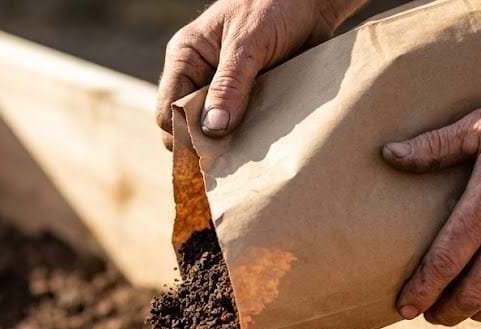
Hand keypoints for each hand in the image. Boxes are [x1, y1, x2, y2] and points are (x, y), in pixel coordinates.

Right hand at [156, 0, 344, 149]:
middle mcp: (199, 77)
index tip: (207, 154)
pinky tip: (262, 144)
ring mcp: (223, 90)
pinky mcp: (248, 99)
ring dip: (231, 144)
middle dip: (206, 145)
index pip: (167, 111)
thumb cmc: (274, 5)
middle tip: (230, 160)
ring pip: (215, 132)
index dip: (182, 135)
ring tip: (248, 153)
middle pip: (188, 127)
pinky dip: (250, 138)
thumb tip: (213, 129)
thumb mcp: (248, 43)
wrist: (313, 1)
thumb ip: (230, 85)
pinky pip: (242, 128)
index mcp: (186, 58)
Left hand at [382, 92, 480, 325]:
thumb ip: (434, 146)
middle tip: (429, 317)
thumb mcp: (480, 127)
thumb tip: (389, 153)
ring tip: (462, 311)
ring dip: (478, 313)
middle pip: (472, 294)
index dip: (421, 291)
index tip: (404, 308)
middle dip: (445, 313)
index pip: (444, 264)